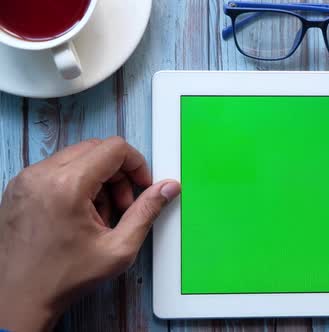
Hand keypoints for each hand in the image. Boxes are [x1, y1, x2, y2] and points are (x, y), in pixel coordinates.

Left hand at [0, 137, 180, 330]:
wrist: (18, 297)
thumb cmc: (61, 278)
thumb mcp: (118, 248)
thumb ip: (146, 212)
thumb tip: (166, 188)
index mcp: (66, 186)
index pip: (114, 148)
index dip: (137, 164)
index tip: (142, 184)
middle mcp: (41, 175)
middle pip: (96, 149)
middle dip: (118, 173)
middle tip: (122, 205)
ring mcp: (26, 180)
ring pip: (77, 157)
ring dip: (97, 179)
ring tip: (99, 215)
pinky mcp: (19, 187)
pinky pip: (57, 169)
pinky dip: (76, 183)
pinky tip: (79, 214)